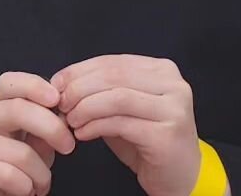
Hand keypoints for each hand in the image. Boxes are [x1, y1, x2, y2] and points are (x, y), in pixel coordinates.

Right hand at [0, 71, 75, 195]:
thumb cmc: (7, 172)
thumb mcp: (30, 147)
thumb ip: (42, 131)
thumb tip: (61, 119)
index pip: (10, 83)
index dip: (34, 85)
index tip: (57, 99)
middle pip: (18, 109)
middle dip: (51, 127)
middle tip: (68, 147)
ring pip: (22, 153)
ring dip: (41, 176)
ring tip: (39, 186)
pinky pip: (10, 175)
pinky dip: (26, 188)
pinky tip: (24, 191)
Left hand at [52, 55, 202, 195]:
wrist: (182, 179)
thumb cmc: (149, 142)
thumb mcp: (125, 109)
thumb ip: (103, 92)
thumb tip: (63, 83)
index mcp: (162, 70)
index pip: (113, 61)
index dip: (80, 70)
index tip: (57, 82)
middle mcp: (173, 84)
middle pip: (114, 76)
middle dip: (80, 88)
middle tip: (61, 103)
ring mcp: (173, 109)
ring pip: (117, 97)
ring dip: (86, 107)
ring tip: (70, 119)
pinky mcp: (167, 134)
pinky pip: (121, 123)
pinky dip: (96, 126)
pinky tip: (83, 133)